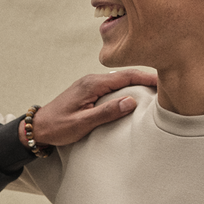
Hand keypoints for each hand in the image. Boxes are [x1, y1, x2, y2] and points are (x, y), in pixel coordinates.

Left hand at [20, 69, 158, 147]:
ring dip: (136, 83)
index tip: (164, 81)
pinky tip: (134, 95)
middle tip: (166, 84)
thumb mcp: (82, 123)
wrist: (37, 128)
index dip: (147, 78)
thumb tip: (131, 101)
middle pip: (125, 75)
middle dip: (146, 78)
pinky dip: (126, 88)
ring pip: (119, 80)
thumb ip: (106, 112)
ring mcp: (89, 85)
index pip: (127, 76)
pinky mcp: (88, 91)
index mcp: (92, 84)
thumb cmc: (57, 127)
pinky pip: (112, 86)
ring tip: (154, 89)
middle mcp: (92, 80)